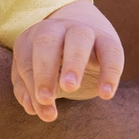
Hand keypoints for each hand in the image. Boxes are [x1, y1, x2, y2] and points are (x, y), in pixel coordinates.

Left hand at [12, 1, 126, 122]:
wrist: (87, 42)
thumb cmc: (54, 65)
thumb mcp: (37, 77)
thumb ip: (29, 92)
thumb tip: (32, 108)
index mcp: (33, 38)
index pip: (27, 59)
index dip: (31, 83)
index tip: (41, 105)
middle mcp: (56, 29)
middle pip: (47, 41)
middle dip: (44, 69)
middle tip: (45, 97)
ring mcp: (83, 31)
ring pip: (79, 38)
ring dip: (73, 63)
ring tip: (70, 88)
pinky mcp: (108, 41)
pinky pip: (111, 52)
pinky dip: (110, 73)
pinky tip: (105, 95)